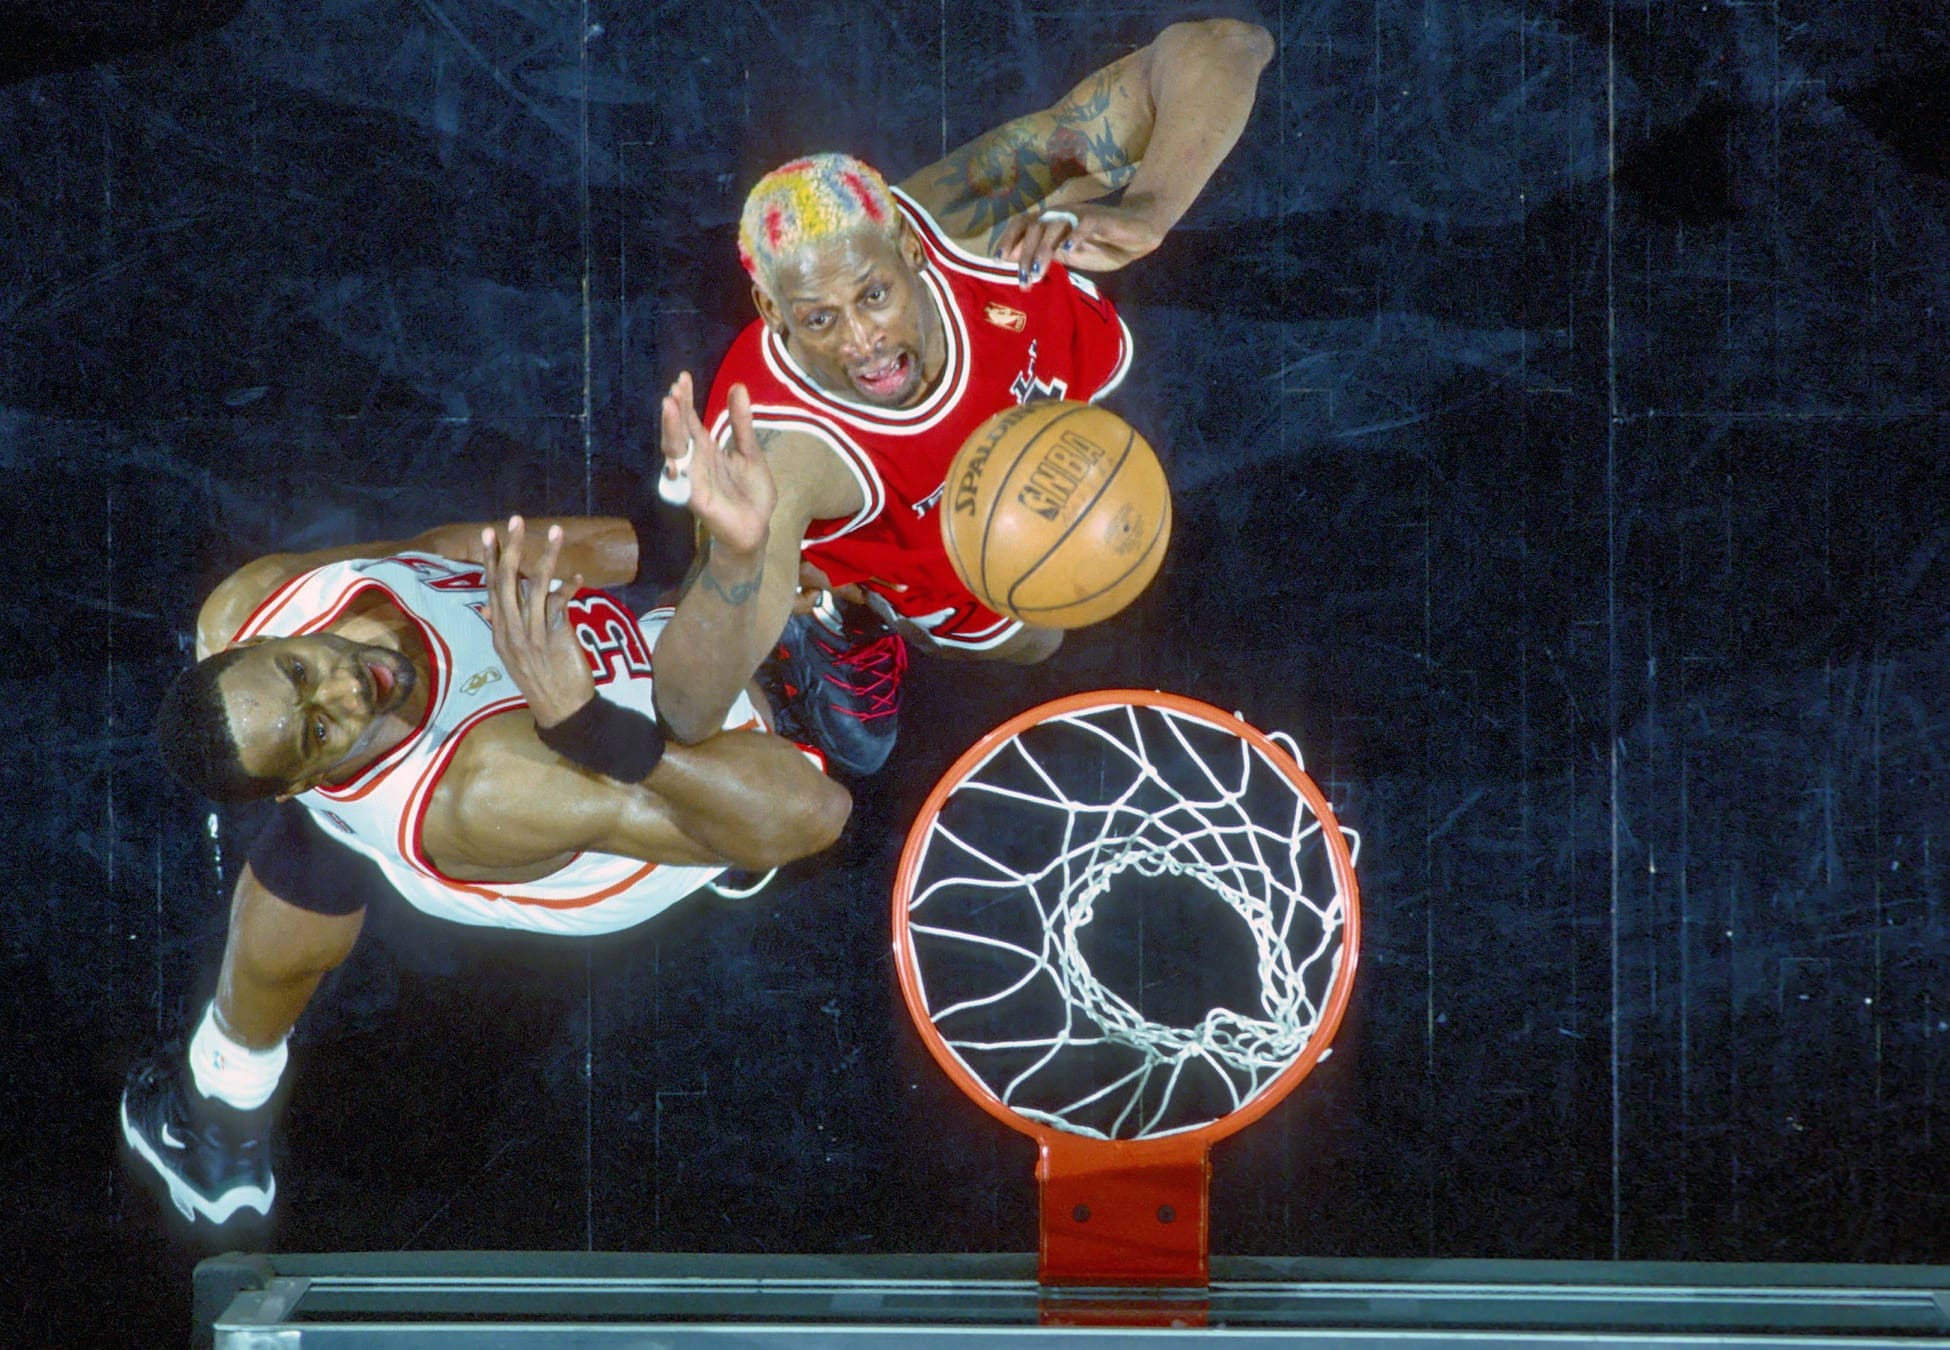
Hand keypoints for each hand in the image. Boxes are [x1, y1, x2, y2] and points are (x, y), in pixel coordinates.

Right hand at [480, 516, 593, 728]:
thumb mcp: (513, 655)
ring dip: (547, 557)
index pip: (491, 587)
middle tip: (516, 520)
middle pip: (508, 581)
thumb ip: (503, 625)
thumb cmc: (540, 680)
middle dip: (512, 548)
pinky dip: (569, 588)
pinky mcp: (556, 637)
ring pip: (537, 587)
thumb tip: (489, 603)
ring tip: (556, 533)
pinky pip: (561, 605)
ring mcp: (533, 634)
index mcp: (500, 632)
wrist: (561, 710)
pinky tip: (578, 576)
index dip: (490, 559)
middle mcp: (512, 630)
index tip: (489, 533)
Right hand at [659, 373, 775, 556]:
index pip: (691, 420)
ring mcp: (693, 480)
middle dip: (675, 412)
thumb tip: (738, 387)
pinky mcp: (697, 500)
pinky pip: (684, 485)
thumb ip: (741, 423)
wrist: (759, 526)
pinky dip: (679, 471)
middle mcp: (695, 461)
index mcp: (706, 448)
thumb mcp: (750, 451)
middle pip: (679, 433)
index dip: (686, 400)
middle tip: (673, 390)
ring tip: (669, 408)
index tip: (683, 378)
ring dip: (672, 432)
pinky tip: (676, 459)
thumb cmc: (751, 491)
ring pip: (676, 453)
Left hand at [996, 202, 1166, 285]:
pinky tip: (1069, 251)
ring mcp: (1079, 216)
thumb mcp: (1070, 256)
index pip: (1022, 225)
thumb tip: (1020, 267)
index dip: (1008, 240)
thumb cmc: (1102, 245)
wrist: (1138, 233)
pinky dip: (1075, 236)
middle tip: (1022, 280)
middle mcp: (1060, 215)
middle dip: (1023, 254)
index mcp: (1051, 224)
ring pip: (1053, 226)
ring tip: (1038, 273)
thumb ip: (1048, 257)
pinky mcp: (1100, 219)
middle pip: (1033, 227)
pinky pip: (1084, 224)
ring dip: (1042, 251)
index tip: (997, 262)